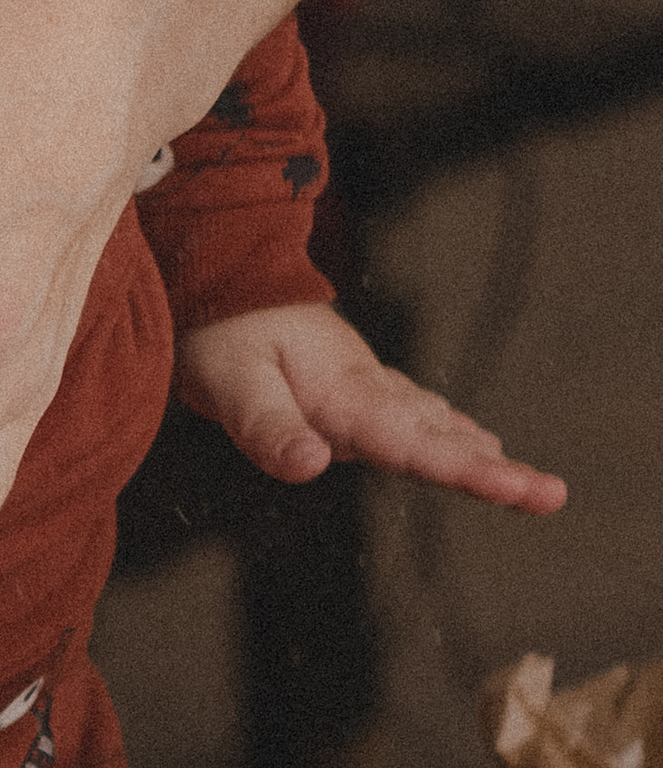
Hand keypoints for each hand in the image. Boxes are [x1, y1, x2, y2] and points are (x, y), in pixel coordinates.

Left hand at [175, 303, 566, 511]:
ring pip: (431, 421)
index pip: (418, 444)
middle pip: (439, 437)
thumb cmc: (217, 330)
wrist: (216, 271)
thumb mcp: (230, 381)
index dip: (473, 473)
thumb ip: (268, 426)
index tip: (527, 491)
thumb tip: (312, 467)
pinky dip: (444, 428)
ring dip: (475, 450)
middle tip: (551, 496)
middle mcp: (366, 390)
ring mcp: (362, 383)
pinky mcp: (348, 381)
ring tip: (519, 481)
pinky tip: (460, 436)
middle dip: (496, 470)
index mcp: (347, 394)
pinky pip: (411, 409)